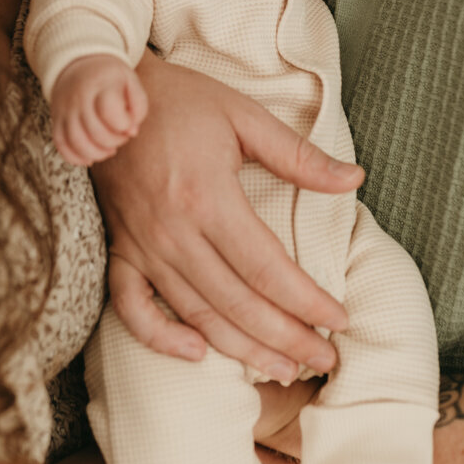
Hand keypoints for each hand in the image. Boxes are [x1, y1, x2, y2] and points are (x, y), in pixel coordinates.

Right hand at [50, 55, 147, 165]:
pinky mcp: (57, 121)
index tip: (128, 121)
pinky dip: (76, 157)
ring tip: (109, 149)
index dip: (124, 123)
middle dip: (115, 141)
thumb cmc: (109, 77)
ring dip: (98, 154)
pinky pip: (61, 145)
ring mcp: (65, 110)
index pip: (110, 111)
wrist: (77, 64)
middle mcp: (79, 98)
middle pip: (96, 132)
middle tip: (121, 135)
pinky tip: (90, 155)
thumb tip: (132, 132)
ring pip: (77, 143)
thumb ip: (139, 105)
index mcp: (100, 84)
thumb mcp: (130, 80)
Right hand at [91, 50, 363, 379]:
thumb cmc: (180, 99)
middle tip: (325, 358)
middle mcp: (173, 229)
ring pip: (196, 312)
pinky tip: (195, 354)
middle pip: (237, 301)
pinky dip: (159, 337)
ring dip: (242, 348)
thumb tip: (355, 179)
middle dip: (287, 336)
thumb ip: (298, 154)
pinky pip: (132, 306)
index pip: (266, 266)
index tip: (338, 320)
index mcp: (207, 195)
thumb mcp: (243, 115)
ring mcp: (142, 244)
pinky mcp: (120, 248)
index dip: (305, 300)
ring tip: (283, 369)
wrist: (108, 94)